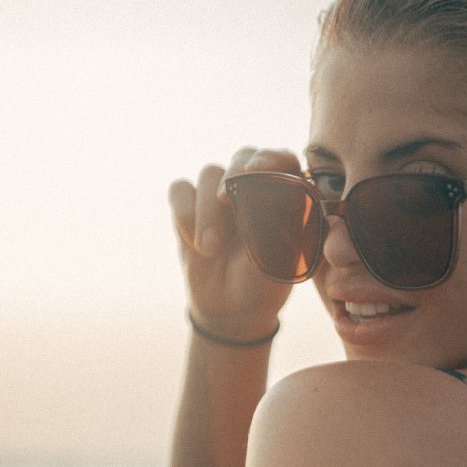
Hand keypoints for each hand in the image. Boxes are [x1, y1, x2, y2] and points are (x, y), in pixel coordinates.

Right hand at [169, 148, 300, 341]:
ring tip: (210, 248)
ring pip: (208, 174)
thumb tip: (267, 196)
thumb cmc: (264, 285)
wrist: (232, 310)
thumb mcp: (278, 263)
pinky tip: (194, 243)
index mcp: (286, 195)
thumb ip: (276, 229)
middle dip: (233, 174)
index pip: (284, 160)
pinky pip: (180, 189)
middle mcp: (254, 188)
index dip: (271, 158)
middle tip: (224, 198)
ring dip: (207, 210)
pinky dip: (184, 213)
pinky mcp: (190, 207)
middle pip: (243, 156)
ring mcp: (220, 196)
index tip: (254, 172)